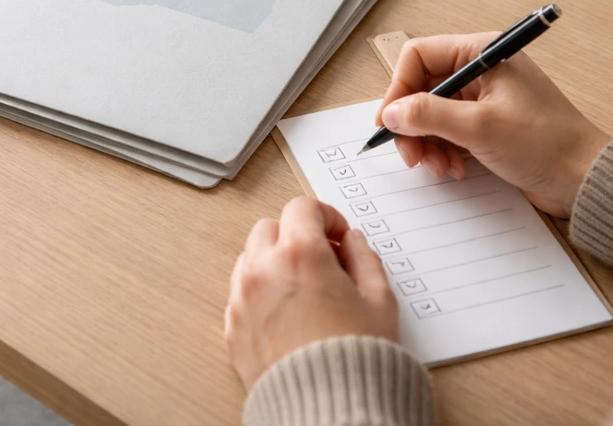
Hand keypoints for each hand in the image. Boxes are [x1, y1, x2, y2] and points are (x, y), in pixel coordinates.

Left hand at [224, 197, 397, 390]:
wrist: (329, 411)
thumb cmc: (358, 359)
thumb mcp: (380, 300)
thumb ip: (364, 259)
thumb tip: (351, 242)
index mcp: (300, 254)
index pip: (302, 207)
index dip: (325, 215)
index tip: (338, 234)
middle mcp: (263, 270)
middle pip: (270, 228)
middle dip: (295, 235)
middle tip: (322, 258)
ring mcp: (242, 299)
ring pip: (249, 258)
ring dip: (273, 261)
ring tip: (304, 288)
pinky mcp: (232, 328)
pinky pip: (240, 294)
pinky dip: (259, 292)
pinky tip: (287, 313)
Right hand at [377, 33, 610, 217]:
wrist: (586, 180)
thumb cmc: (546, 145)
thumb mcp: (479, 128)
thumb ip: (428, 116)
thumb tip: (390, 113)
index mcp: (482, 54)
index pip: (419, 56)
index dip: (399, 88)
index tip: (390, 121)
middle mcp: (481, 70)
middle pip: (421, 88)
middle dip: (412, 124)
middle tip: (411, 155)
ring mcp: (483, 98)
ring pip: (431, 113)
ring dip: (426, 142)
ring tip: (438, 167)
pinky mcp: (487, 123)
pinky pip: (447, 131)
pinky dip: (443, 151)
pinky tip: (454, 169)